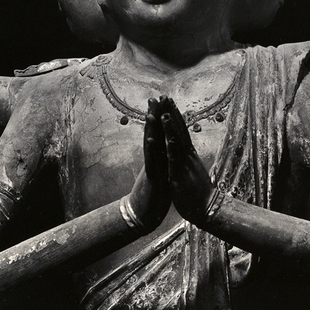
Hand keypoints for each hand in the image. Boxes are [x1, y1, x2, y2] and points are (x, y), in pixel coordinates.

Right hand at [126, 98, 170, 232]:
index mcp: (158, 154)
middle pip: (153, 132)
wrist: (145, 212)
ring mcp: (151, 166)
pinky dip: (151, 150)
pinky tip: (150, 138)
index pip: (160, 131)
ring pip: (150, 144)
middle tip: (154, 97)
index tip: (164, 100)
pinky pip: (151, 162)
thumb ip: (160, 155)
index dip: (162, 116)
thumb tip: (162, 143)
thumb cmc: (154, 191)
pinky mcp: (151, 177)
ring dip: (150, 129)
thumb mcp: (160, 169)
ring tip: (150, 112)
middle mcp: (153, 157)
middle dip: (154, 115)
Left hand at [160, 97, 214, 226]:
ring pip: (177, 143)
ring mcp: (184, 164)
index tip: (169, 101)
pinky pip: (174, 162)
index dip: (175, 115)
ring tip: (164, 114)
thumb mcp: (192, 169)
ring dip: (171, 128)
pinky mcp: (180, 176)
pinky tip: (166, 140)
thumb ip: (188, 158)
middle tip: (165, 97)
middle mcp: (188, 155)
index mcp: (189, 154)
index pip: (182, 130)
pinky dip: (170, 150)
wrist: (208, 208)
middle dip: (172, 113)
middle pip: (180, 130)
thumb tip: (186, 148)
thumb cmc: (199, 191)